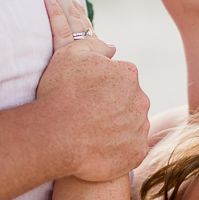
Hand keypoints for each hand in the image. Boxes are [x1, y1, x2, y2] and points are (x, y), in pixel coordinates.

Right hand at [38, 0, 149, 181]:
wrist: (57, 134)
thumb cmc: (60, 92)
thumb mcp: (70, 54)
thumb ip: (95, 45)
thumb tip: (113, 47)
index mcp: (128, 73)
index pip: (120, 78)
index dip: (100, 87)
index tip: (84, 95)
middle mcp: (141, 99)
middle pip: (128, 102)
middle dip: (112, 107)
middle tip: (87, 116)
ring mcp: (140, 128)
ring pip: (131, 126)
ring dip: (116, 129)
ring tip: (90, 134)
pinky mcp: (136, 153)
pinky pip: (130, 150)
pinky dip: (118, 151)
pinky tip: (98, 150)